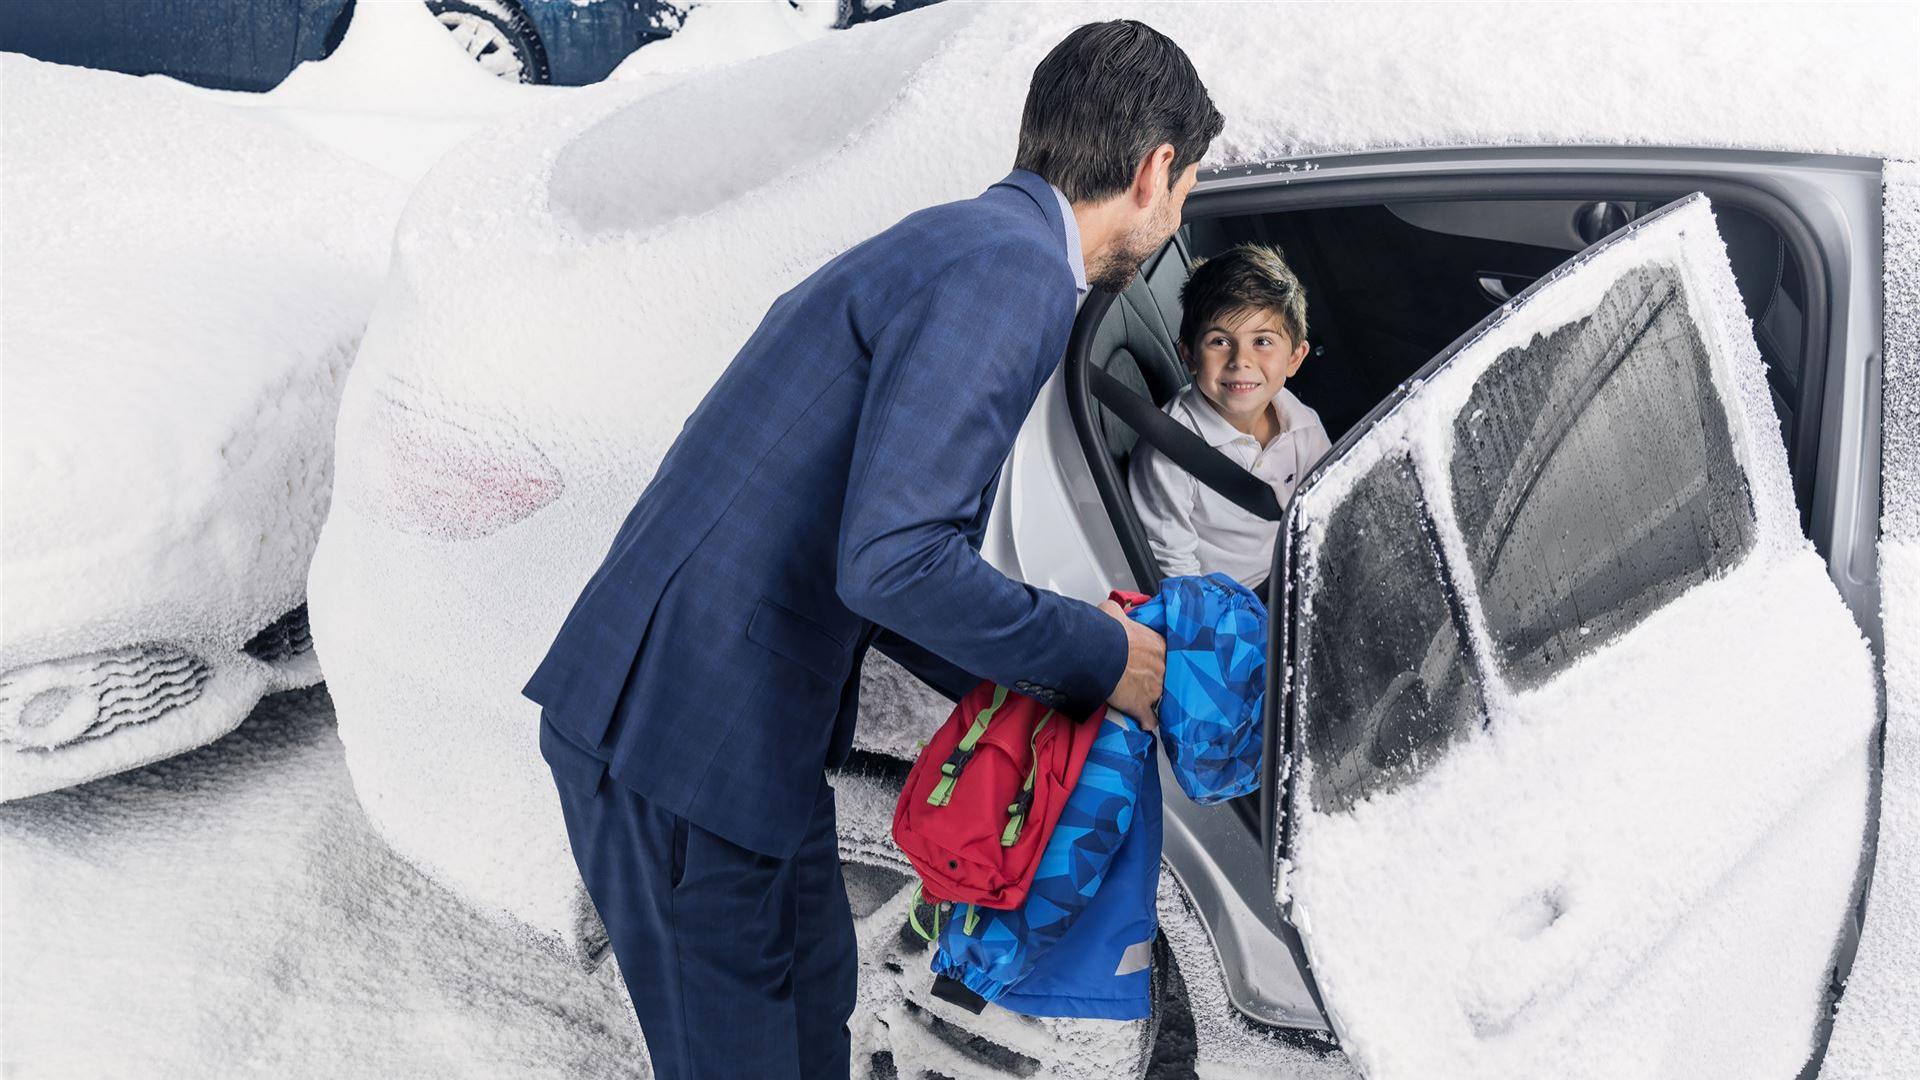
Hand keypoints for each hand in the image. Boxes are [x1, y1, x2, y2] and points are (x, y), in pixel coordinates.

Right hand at [1099, 599, 1164, 730]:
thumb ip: (1118, 612)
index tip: (1152, 661)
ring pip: (1160, 697)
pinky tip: (1147, 723)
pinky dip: (1148, 722)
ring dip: (1154, 699)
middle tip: (1147, 680)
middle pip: (1166, 676)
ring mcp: (1154, 688)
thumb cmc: (1107, 631)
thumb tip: (1112, 610)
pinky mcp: (1140, 705)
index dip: (1158, 659)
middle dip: (1158, 678)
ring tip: (1149, 701)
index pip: (1166, 654)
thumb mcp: (1113, 612)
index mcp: (1159, 645)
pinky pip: (1150, 719)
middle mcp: (1161, 668)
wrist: (1100, 652)